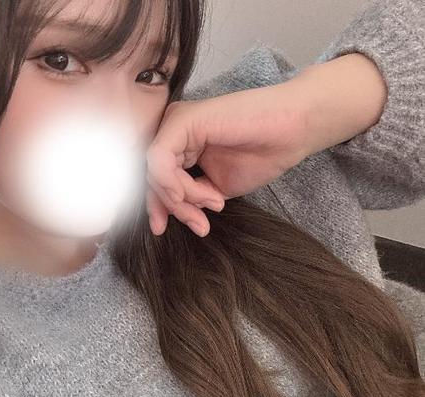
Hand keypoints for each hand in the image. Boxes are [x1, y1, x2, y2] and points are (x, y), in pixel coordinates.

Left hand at [145, 82, 310, 236]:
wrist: (292, 133)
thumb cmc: (261, 155)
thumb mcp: (214, 188)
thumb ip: (188, 196)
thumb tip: (164, 212)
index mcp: (179, 145)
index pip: (155, 179)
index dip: (156, 206)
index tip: (163, 229)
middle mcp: (173, 132)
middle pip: (152, 178)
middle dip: (172, 208)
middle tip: (199, 224)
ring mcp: (176, 124)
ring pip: (155, 173)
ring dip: (183, 199)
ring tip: (214, 202)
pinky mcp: (182, 120)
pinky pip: (160, 160)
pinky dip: (176, 184)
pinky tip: (202, 194)